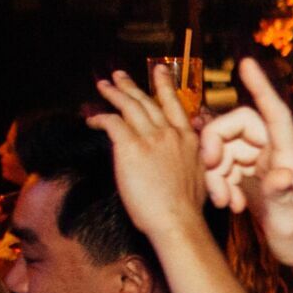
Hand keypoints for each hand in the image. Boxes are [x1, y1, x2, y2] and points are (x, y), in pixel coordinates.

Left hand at [87, 68, 205, 238]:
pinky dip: (101, 118)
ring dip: (115, 93)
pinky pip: (112, 122)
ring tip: (103, 86)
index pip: (175, 106)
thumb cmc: (188, 209)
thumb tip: (182, 158)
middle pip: (149, 102)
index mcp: (190, 140)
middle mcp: (172, 133)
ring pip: (130, 106)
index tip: (160, 71)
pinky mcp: (131, 146)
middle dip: (132, 86)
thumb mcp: (200, 177)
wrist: (178, 220)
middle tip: (120, 76)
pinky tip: (92, 119)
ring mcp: (152, 138)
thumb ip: (190, 160)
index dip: (165, 87)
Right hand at [199, 58, 292, 268]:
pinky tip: (231, 205)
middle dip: (216, 144)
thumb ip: (280, 196)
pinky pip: (227, 167)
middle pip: (237, 127)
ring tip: (224, 202)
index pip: (275, 113)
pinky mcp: (254, 178)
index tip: (246, 64)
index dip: (261, 87)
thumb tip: (280, 175)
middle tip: (209, 168)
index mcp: (291, 155)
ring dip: (216, 171)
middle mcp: (278, 153)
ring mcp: (265, 165)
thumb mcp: (289, 221)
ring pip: (227, 148)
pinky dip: (221, 182)